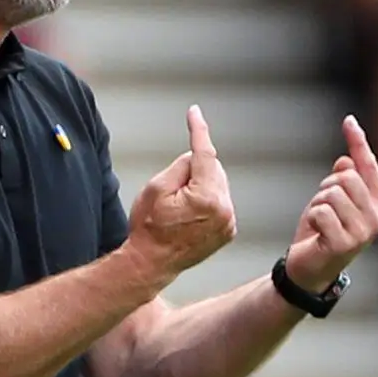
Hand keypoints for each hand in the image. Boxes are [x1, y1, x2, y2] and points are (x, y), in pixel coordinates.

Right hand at [127, 105, 237, 287]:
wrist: (151, 263)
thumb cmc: (149, 228)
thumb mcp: (156, 187)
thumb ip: (181, 165)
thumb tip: (195, 158)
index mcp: (207, 197)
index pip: (205, 154)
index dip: (198, 131)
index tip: (194, 113)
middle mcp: (224, 210)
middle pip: (213, 169)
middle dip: (195, 172)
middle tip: (172, 195)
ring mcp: (228, 222)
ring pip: (217, 185)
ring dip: (201, 187)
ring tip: (180, 210)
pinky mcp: (228, 230)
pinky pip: (220, 202)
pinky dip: (207, 201)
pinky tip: (189, 216)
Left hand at [285, 117, 377, 292]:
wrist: (309, 270)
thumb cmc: (322, 233)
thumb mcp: (332, 200)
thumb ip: (343, 179)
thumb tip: (345, 160)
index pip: (368, 166)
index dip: (357, 142)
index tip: (348, 120)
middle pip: (346, 177)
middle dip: (326, 187)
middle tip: (322, 209)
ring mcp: (364, 232)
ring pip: (332, 192)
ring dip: (317, 204)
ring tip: (319, 224)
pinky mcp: (345, 243)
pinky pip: (321, 211)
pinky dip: (312, 218)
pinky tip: (315, 234)